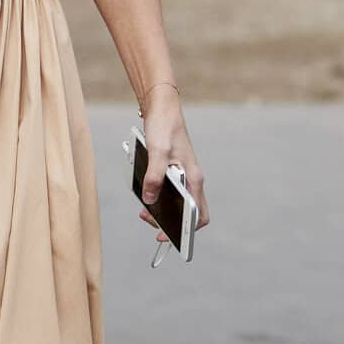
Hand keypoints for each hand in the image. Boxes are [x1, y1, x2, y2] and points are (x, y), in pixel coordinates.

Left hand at [139, 86, 207, 235]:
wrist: (162, 109)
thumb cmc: (164, 127)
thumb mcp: (157, 152)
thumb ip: (154, 177)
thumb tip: (151, 200)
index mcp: (193, 178)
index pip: (198, 215)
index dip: (186, 231)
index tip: (166, 235)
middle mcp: (191, 179)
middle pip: (187, 212)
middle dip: (170, 221)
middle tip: (150, 219)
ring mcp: (183, 175)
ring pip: (177, 202)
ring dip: (162, 210)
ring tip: (145, 209)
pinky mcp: (173, 170)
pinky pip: (168, 190)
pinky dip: (157, 196)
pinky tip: (144, 192)